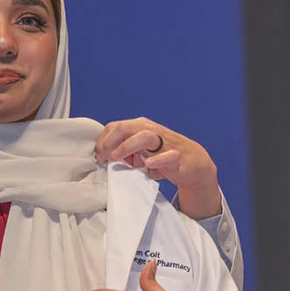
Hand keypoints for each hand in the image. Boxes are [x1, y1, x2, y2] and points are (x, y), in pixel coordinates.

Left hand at [93, 117, 221, 218]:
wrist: (192, 163)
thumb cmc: (163, 156)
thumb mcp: (139, 153)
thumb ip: (124, 152)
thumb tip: (105, 158)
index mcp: (140, 128)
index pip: (116, 127)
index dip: (103, 140)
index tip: (97, 155)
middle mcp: (152, 131)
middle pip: (126, 127)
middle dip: (110, 142)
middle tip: (102, 157)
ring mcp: (165, 142)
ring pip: (145, 136)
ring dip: (127, 146)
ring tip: (116, 157)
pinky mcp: (177, 156)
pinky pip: (168, 156)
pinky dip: (157, 159)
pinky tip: (147, 164)